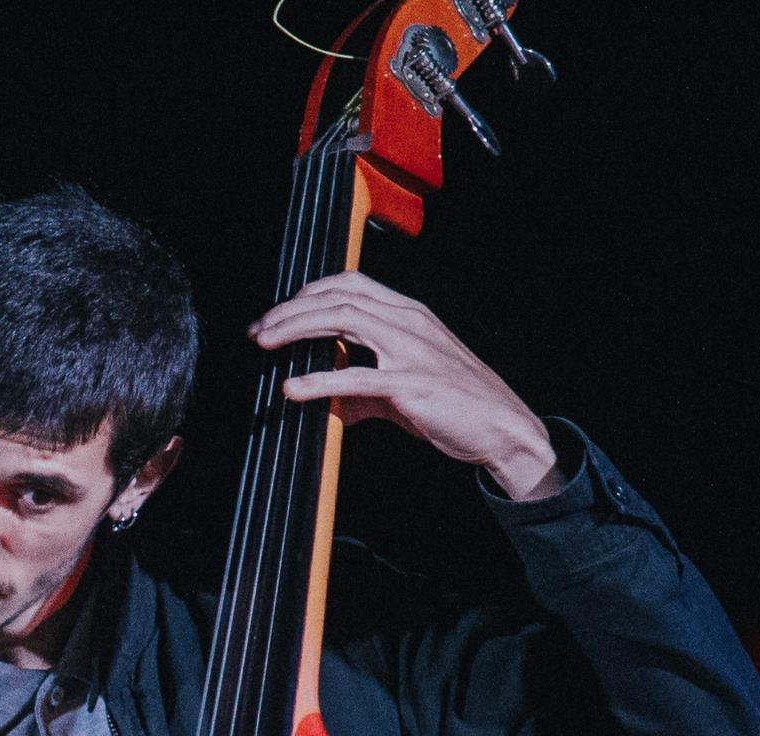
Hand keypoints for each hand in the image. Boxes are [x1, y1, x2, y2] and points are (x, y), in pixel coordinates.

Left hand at [253, 274, 558, 498]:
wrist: (501, 427)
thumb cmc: (453, 404)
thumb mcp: (400, 389)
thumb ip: (360, 390)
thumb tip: (323, 401)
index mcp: (408, 316)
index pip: (351, 285)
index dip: (307, 294)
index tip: (276, 315)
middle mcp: (409, 323)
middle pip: (339, 298)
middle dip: (290, 310)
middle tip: (258, 330)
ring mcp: (412, 350)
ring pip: (346, 320)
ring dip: (297, 329)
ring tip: (265, 344)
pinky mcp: (412, 384)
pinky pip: (358, 378)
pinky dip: (319, 381)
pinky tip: (292, 389)